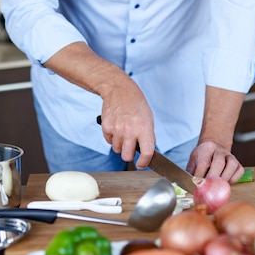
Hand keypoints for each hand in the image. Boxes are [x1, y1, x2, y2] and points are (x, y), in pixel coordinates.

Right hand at [44, 41, 155, 168]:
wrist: (119, 90)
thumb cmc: (135, 103)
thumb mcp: (148, 118)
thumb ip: (148, 136)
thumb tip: (148, 151)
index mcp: (144, 128)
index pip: (146, 153)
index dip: (144, 162)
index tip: (141, 164)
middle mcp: (130, 131)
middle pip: (126, 157)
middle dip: (129, 155)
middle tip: (131, 147)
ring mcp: (117, 129)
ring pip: (117, 150)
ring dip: (120, 145)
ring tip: (123, 132)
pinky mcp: (106, 127)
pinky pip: (109, 141)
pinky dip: (112, 138)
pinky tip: (116, 127)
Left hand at [186, 140, 243, 182]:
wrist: (213, 147)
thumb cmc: (202, 157)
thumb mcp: (193, 161)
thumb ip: (191, 172)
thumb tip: (190, 186)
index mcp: (206, 148)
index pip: (204, 162)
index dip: (201, 175)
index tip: (197, 185)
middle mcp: (219, 150)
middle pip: (219, 163)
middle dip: (213, 178)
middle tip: (208, 189)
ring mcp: (230, 155)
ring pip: (231, 165)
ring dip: (224, 178)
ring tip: (218, 187)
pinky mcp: (237, 162)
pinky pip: (239, 171)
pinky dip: (233, 179)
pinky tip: (226, 184)